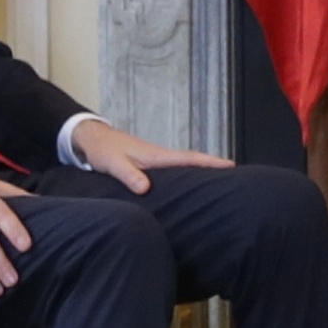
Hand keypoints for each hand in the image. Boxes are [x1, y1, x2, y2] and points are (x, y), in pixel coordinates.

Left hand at [71, 118, 229, 194]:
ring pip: (185, 166)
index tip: (231, 165)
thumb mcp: (113, 163)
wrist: (91, 139)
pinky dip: (187, 174)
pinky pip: (174, 171)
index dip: (210, 163)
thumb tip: (145, 188)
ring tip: (219, 183)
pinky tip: (189, 184)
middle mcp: (160, 157)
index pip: (189, 159)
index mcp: (156, 156)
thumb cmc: (103, 150)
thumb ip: (128, 175)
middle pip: (193, 162)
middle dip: (214, 167)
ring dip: (202, 171)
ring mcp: (156, 161)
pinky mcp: (149, 166)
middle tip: (236, 177)